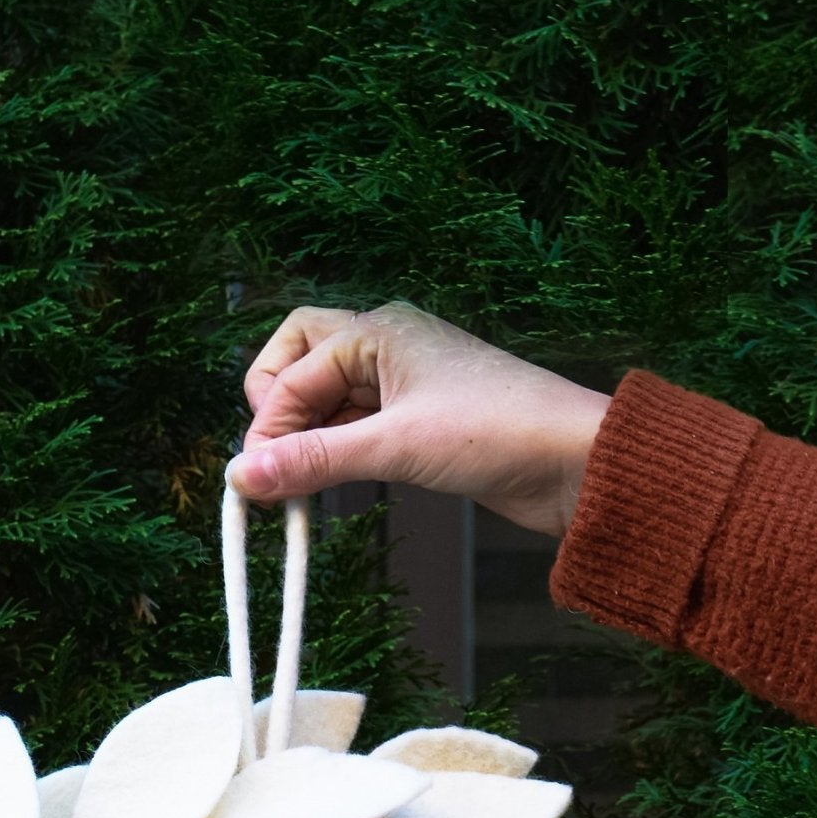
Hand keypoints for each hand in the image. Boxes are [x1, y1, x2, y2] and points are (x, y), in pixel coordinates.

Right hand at [231, 303, 610, 535]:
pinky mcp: (419, 419)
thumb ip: (314, 461)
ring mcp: (403, 381)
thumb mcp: (396, 447)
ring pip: (328, 396)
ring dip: (306, 436)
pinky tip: (330, 482)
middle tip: (273, 464)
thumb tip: (242, 475)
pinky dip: (336, 450)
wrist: (575, 461)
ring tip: (297, 487)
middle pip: (300, 358)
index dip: (267, 423)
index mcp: (378, 330)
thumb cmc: (498, 432)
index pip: (292, 368)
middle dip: (277, 407)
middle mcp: (386, 344)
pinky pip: (356, 424)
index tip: (256, 478)